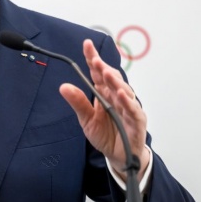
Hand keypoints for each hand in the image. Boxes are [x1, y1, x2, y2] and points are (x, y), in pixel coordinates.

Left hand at [59, 39, 149, 180]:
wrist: (118, 156)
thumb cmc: (106, 134)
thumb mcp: (86, 119)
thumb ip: (78, 102)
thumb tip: (63, 87)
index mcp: (105, 93)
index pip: (98, 73)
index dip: (93, 58)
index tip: (87, 45)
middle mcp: (118, 97)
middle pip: (112, 79)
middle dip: (103, 68)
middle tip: (94, 60)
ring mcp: (129, 108)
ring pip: (124, 91)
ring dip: (115, 82)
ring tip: (106, 73)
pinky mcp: (137, 122)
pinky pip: (133, 110)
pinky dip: (128, 102)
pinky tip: (121, 95)